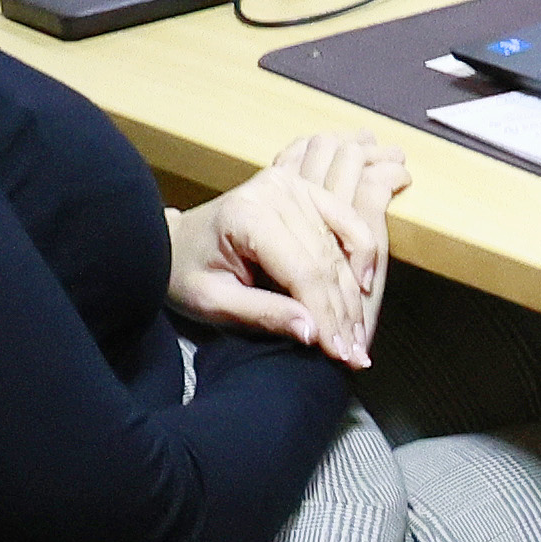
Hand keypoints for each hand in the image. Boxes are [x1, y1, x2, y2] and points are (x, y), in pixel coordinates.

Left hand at [173, 132, 405, 360]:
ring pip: (341, 247)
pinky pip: (348, 222)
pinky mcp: (306, 190)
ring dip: (354, 295)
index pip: (303, 271)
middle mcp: (276, 191)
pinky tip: (365, 288)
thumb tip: (313, 333)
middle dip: (343, 313)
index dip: (326, 315)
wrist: (175, 241)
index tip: (339, 353)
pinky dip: (361, 255)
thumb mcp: (212, 302)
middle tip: (354, 355)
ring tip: (358, 336)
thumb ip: (263, 314)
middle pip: (326, 261)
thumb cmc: (185, 273)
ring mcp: (294, 185)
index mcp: (247, 215)